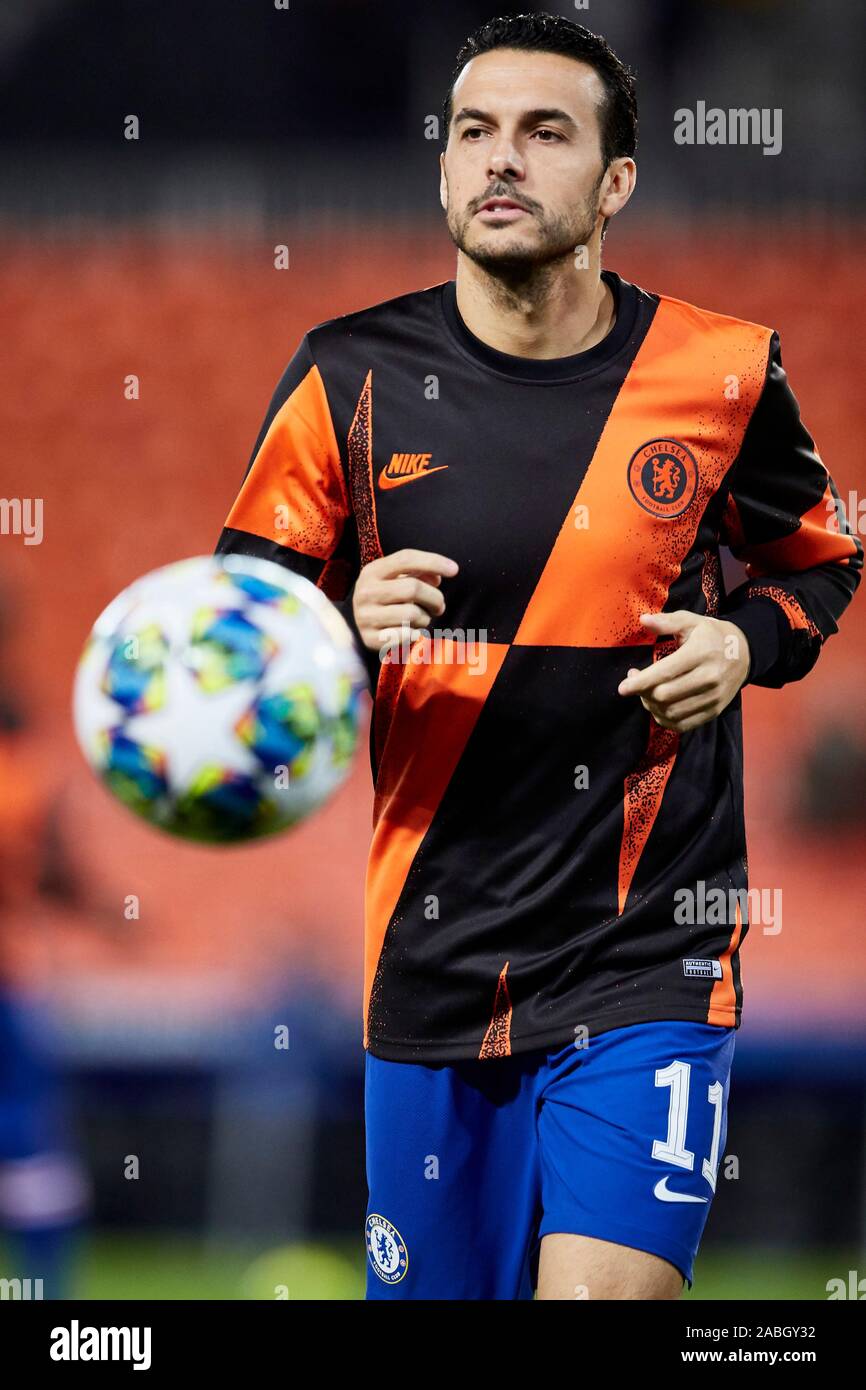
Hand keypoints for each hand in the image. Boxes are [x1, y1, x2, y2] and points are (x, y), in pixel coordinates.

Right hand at [352, 548, 458, 654]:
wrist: (357, 624)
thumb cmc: (387, 597)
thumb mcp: (397, 579)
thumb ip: (419, 572)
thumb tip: (436, 579)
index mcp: (372, 572)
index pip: (406, 559)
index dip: (433, 562)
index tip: (455, 569)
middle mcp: (365, 592)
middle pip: (413, 588)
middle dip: (434, 598)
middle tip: (439, 606)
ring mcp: (365, 617)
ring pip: (412, 614)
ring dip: (425, 618)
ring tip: (421, 619)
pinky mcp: (370, 639)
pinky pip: (406, 635)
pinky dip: (416, 633)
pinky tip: (411, 631)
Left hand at [617, 611, 749, 731]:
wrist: (745, 653)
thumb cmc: (711, 635)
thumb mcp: (691, 621)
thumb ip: (666, 621)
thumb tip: (642, 620)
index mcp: (701, 653)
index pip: (665, 673)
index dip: (640, 682)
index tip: (622, 687)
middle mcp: (709, 678)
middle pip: (664, 696)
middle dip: (643, 692)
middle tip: (636, 680)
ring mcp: (713, 698)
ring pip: (671, 712)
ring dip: (651, 706)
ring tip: (646, 692)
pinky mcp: (714, 711)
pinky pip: (683, 725)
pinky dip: (665, 719)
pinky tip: (658, 706)